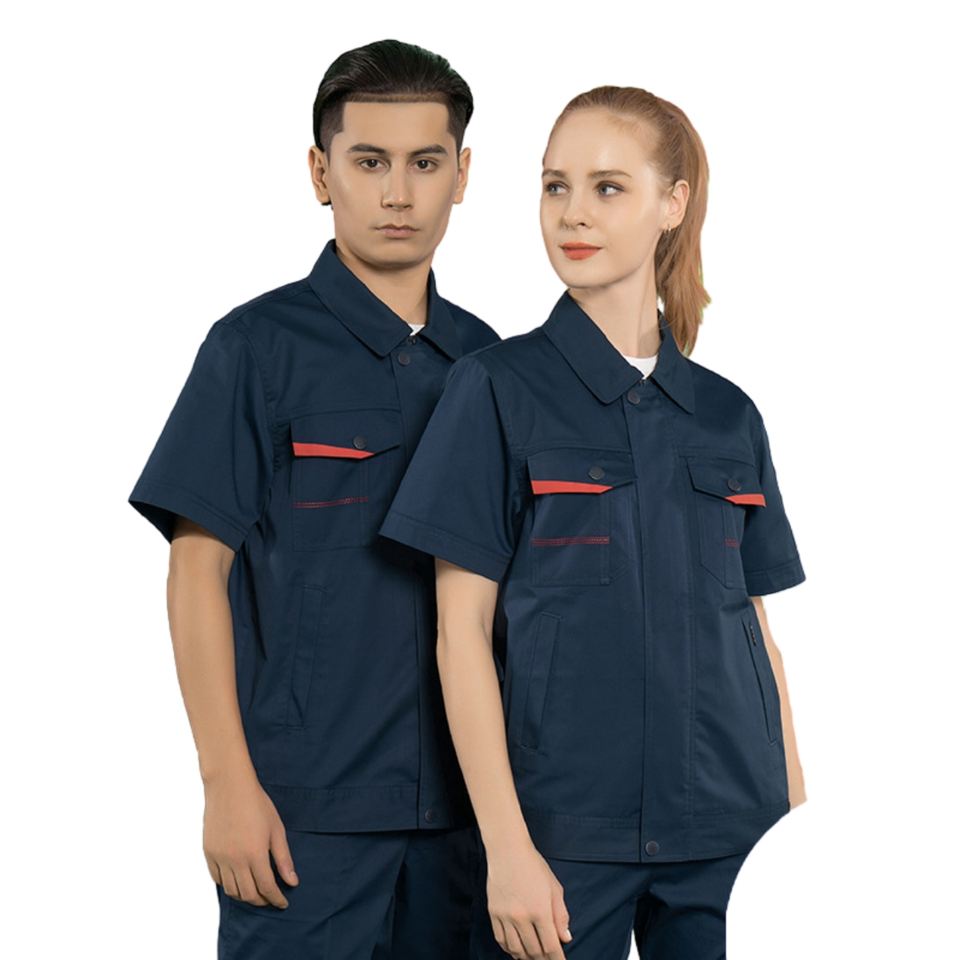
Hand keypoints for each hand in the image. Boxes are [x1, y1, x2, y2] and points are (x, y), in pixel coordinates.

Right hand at [202, 768, 298, 908]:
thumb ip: (283, 858)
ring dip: (245, 896)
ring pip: (232, 890)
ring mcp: (220, 858)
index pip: (267, 887)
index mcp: (255, 854)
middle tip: (271, 899)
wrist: (229, 787)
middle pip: (248, 894)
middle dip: (262, 901)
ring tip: (256, 892)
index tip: (283, 903)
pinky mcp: (208, 854)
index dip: (276, 899)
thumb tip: (292, 882)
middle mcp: (235, 860)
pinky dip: (229, 885)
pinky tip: (238, 881)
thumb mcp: (276, 829)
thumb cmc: (257, 804)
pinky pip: (218, 879)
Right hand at [485, 840, 572, 958]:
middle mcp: (521, 917)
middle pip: (533, 951)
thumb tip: (565, 938)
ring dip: (526, 957)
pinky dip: (510, 949)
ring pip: (516, 950)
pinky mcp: (493, 913)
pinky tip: (516, 949)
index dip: (557, 959)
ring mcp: (505, 916)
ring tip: (533, 958)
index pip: (550, 946)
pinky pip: (501, 940)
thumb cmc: (534, 866)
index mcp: (540, 910)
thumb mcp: (554, 888)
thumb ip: (561, 915)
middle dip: (543, 959)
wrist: (507, 851)